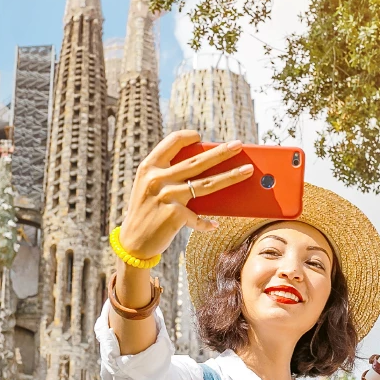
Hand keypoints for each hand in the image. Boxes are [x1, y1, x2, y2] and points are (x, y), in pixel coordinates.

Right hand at [118, 131, 253, 258]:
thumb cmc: (146, 212)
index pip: (172, 142)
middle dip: (221, 152)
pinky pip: (199, 218)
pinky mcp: (174, 215)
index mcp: (149, 167)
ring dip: (230, 176)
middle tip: (239, 144)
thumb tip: (205, 169)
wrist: (132, 243)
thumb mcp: (149, 188)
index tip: (201, 137)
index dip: (188, 137)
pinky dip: (207, 223)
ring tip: (247, 171)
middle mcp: (157, 179)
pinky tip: (215, 225)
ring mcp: (167, 196)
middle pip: (197, 162)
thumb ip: (168, 175)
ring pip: (206, 184)